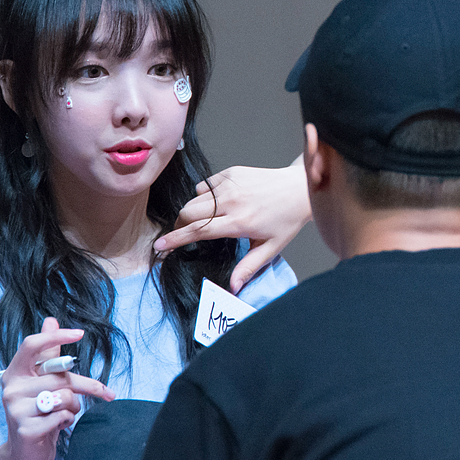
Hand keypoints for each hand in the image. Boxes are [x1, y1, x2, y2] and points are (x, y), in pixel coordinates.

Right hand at [0, 318, 114, 459]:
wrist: (25, 455)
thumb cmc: (38, 413)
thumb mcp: (43, 382)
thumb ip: (47, 353)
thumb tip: (51, 320)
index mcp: (15, 374)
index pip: (32, 346)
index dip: (56, 337)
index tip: (80, 333)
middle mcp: (11, 389)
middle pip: (62, 376)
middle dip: (84, 387)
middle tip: (94, 395)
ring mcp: (15, 410)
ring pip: (66, 396)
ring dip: (74, 407)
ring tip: (61, 415)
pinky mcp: (26, 429)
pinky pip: (64, 416)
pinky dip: (68, 421)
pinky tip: (55, 427)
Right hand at [154, 161, 311, 292]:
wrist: (299, 189)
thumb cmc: (286, 219)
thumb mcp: (271, 248)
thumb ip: (249, 267)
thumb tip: (233, 287)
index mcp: (240, 222)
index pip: (199, 232)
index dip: (176, 239)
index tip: (160, 246)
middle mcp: (232, 201)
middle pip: (188, 213)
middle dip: (181, 225)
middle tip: (186, 233)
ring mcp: (231, 184)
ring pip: (195, 198)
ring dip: (195, 210)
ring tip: (211, 218)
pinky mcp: (232, 172)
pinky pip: (205, 185)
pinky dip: (206, 195)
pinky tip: (221, 202)